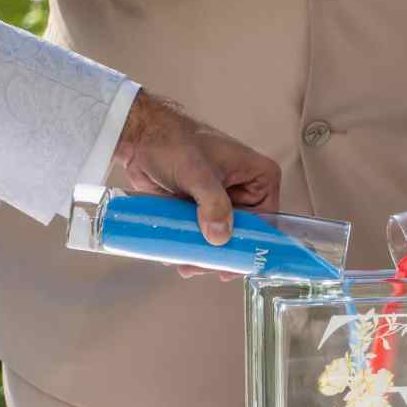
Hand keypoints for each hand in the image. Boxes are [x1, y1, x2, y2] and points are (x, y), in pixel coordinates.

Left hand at [114, 89, 281, 251]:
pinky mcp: (202, 208)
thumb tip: (220, 237)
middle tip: (203, 268)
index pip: (267, 221)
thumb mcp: (197, 172)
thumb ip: (212, 204)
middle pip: (243, 234)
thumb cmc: (172, 142)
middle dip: (223, 254)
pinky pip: (204, 234)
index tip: (232, 264)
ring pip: (222, 237)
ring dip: (206, 254)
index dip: (251, 244)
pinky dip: (194, 247)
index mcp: (259, 176)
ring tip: (186, 265)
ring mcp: (224, 201)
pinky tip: (179, 256)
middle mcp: (246, 190)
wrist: (139, 138)